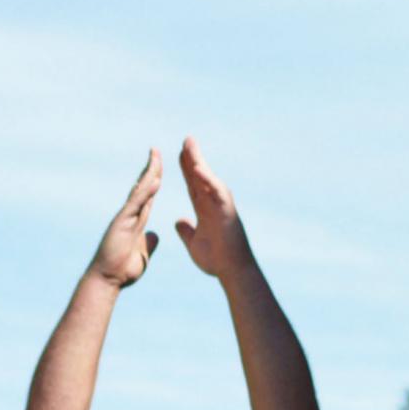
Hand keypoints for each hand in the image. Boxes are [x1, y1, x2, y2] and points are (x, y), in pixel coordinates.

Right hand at [89, 150, 162, 288]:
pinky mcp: (121, 222)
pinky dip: (146, 191)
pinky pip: (136, 203)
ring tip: (156, 156)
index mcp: (136, 222)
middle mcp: (130, 216)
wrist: (107, 280)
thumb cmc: (121, 270)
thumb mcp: (142, 254)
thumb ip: (148, 243)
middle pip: (143, 188)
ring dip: (149, 173)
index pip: (148, 196)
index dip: (154, 181)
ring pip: (139, 191)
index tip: (161, 166)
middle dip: (151, 169)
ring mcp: (125, 217)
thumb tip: (155, 236)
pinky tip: (154, 179)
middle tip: (156, 151)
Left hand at [171, 137, 252, 279]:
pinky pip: (215, 191)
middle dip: (192, 158)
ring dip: (199, 161)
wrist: (231, 270)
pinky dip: (206, 179)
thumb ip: (187, 230)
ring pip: (208, 178)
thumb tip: (179, 221)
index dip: (186, 170)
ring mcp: (220, 205)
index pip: (193, 184)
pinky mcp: (226, 210)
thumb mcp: (194, 241)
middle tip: (186, 139)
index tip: (177, 155)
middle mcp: (212, 203)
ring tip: (189, 144)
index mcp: (204, 209)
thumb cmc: (216, 258)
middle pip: (200, 176)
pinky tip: (197, 167)